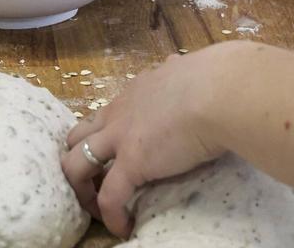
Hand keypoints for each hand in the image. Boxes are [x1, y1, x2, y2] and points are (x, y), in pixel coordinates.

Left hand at [62, 44, 241, 236]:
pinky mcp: (131, 164)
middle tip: (95, 183)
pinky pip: (109, 197)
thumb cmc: (213, 80)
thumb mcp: (183, 70)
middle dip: (78, 161)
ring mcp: (119, 139)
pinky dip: (111, 216)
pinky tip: (123, 227)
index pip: (102, 116)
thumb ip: (175, 72)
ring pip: (75, 166)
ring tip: (97, 209)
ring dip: (82, 190)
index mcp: (132, 94)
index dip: (101, 138)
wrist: (218, 92)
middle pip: (75, 138)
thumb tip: (179, 65)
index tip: (115, 156)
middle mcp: (118, 114)